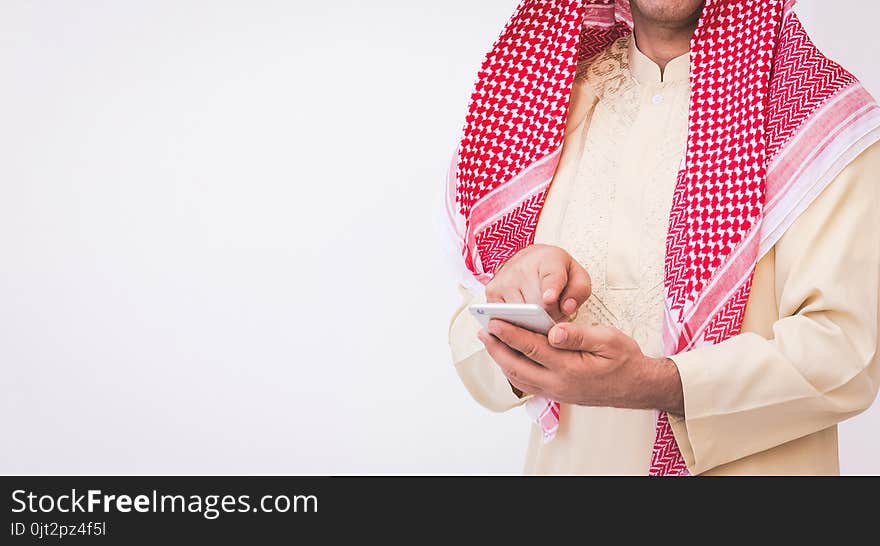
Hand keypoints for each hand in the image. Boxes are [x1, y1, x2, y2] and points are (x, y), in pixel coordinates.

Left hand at [477, 319, 683, 413]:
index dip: (510, 334)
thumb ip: (579, 335)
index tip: (493, 321)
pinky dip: (512, 370)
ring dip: (501, 359)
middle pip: (517, 366)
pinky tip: (506, 356)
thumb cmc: (624, 359)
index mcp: (570, 368)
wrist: (637, 387)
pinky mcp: (556, 394)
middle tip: (482, 330)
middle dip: (496, 347)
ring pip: (518, 378)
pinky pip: (527, 384)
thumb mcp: (609, 340)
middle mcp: (558, 384)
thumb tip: (554, 331)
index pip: (532, 348)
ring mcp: (555, 392)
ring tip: (489, 341)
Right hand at [486, 244, 591, 321]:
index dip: (551, 289)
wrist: (529, 261)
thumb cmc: (555, 272)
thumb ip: (578, 292)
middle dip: (546, 319)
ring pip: (519, 315)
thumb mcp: (576, 277)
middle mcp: (522, 267)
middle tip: (552, 319)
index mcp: (549, 259)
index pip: (551, 276)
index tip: (549, 299)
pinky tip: (523, 322)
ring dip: (530, 324)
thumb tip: (566, 308)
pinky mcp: (491, 292)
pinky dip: (515, 325)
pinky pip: (504, 319)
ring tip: (538, 320)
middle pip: (535, 305)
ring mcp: (504, 280)